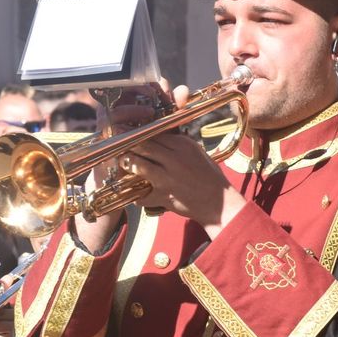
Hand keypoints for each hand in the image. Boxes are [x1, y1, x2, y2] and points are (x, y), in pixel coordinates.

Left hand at [124, 133, 245, 240]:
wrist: (219, 203)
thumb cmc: (209, 176)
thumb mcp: (196, 152)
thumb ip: (177, 144)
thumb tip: (157, 136)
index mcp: (183, 145)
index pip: (153, 133)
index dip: (138, 133)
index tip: (127, 133)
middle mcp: (174, 158)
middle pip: (143, 146)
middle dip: (127, 145)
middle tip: (117, 145)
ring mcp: (167, 178)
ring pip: (138, 165)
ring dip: (127, 164)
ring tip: (123, 163)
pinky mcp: (164, 196)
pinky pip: (142, 194)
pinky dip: (137, 196)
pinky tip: (136, 194)